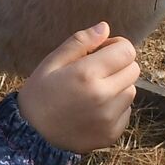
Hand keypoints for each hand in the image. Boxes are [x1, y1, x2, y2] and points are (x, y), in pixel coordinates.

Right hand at [17, 22, 139, 153]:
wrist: (31, 137)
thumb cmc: (38, 95)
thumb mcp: (51, 63)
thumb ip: (79, 43)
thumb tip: (105, 28)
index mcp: (87, 74)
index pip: (126, 51)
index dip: (115, 47)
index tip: (100, 52)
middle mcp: (104, 96)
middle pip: (133, 70)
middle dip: (118, 66)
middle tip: (96, 72)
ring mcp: (110, 117)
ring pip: (131, 91)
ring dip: (118, 87)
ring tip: (93, 92)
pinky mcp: (112, 133)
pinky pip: (125, 112)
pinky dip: (114, 107)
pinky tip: (93, 110)